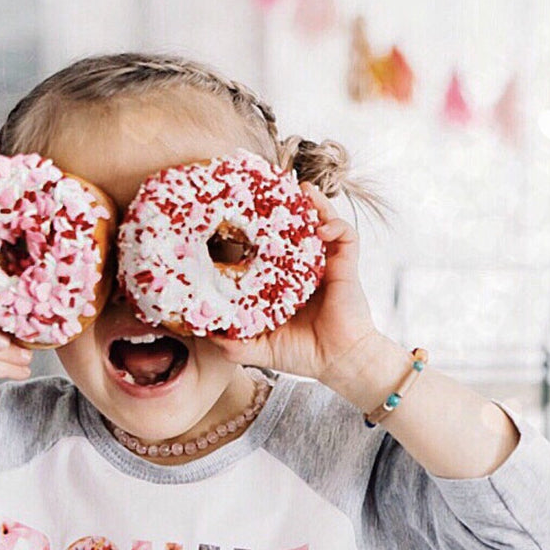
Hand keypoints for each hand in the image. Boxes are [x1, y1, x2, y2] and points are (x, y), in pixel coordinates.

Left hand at [207, 183, 377, 381]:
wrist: (338, 362)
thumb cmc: (303, 353)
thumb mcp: (259, 346)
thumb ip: (233, 343)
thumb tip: (203, 333)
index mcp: (285, 279)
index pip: (272, 245)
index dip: (260, 226)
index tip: (241, 210)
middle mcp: (306, 266)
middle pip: (298, 226)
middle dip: (287, 205)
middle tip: (270, 187)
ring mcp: (327, 263)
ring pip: (323, 221)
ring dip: (314, 203)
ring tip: (300, 190)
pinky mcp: (346, 265)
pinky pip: (346, 235)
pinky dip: (335, 224)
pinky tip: (321, 227)